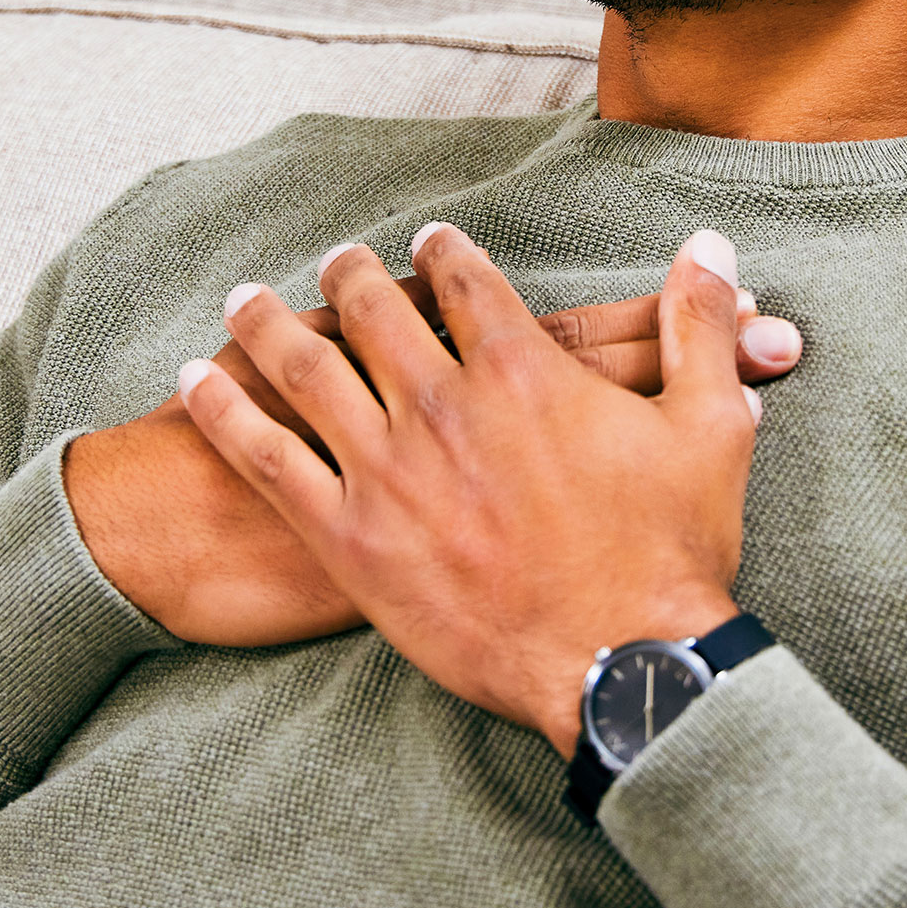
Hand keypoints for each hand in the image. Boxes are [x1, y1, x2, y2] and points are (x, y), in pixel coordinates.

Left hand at [176, 224, 759, 754]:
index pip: (467, 284)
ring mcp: (389, 470)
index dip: (443, 253)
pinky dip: (224, 411)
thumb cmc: (672, 554)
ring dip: (270, 322)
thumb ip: (699, 325)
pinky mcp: (350, 538)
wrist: (622, 665)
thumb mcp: (711, 426)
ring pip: (308, 369)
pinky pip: (266, 460)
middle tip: (335, 261)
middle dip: (351, 275)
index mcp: (524, 371)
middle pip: (377, 312)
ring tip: (246, 298)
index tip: (425, 241)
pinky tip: (195, 378)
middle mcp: (443, 405)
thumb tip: (710, 244)